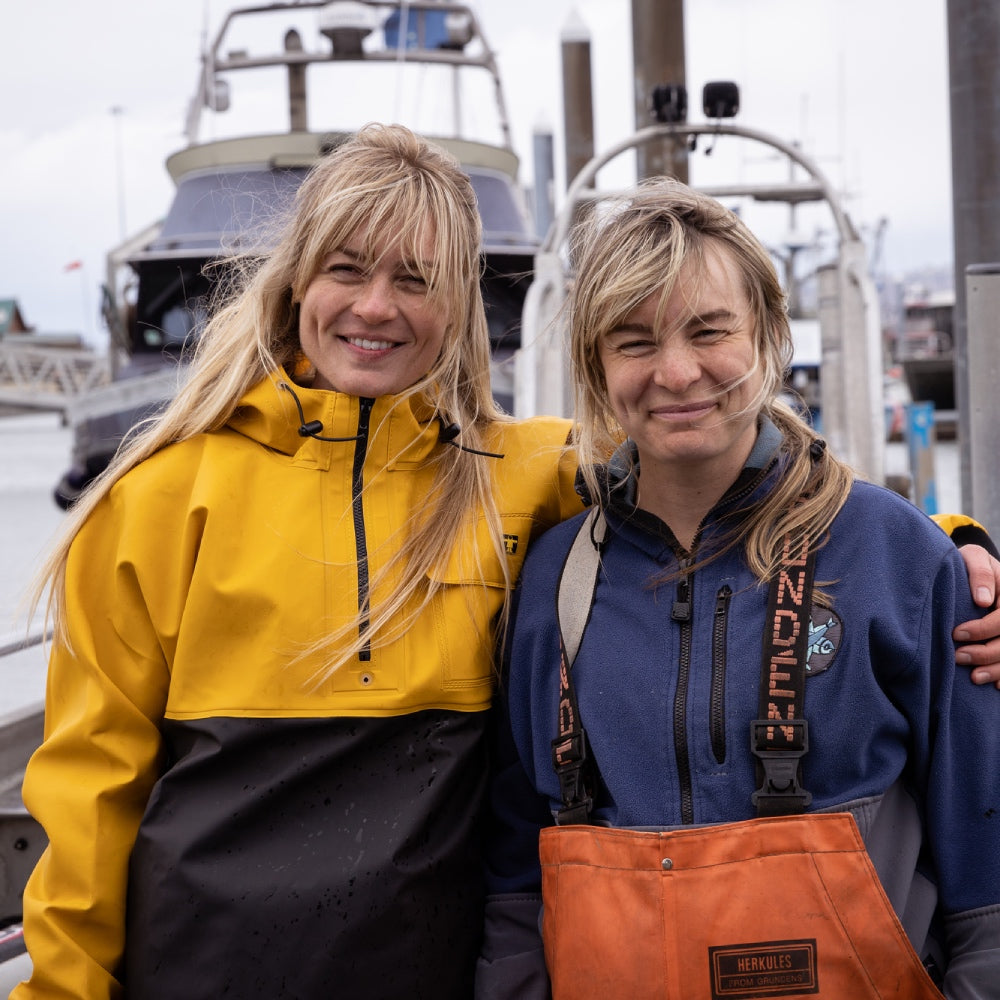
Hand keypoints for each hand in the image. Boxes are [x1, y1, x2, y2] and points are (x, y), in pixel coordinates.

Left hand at [955, 544, 999, 687]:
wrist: (973, 570)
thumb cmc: (970, 564)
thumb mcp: (974, 557)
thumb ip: (980, 572)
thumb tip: (983, 601)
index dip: (983, 629)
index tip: (957, 633)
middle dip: (986, 653)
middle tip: (958, 656)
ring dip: (997, 670)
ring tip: (974, 677)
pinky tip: (995, 685)